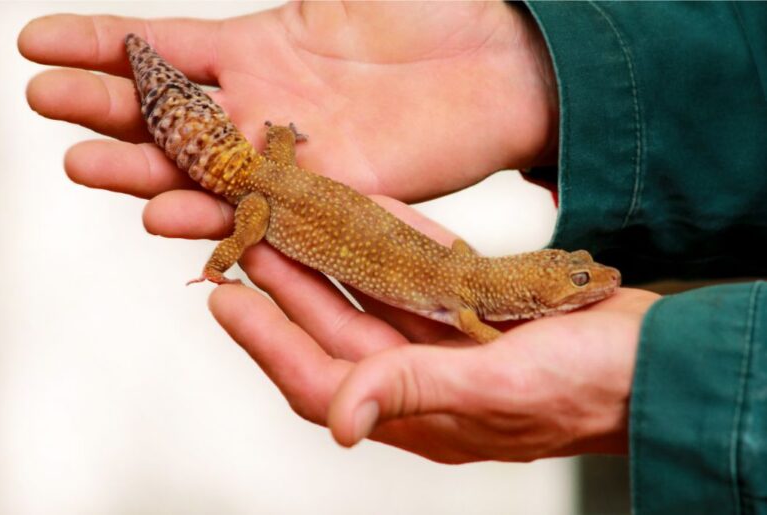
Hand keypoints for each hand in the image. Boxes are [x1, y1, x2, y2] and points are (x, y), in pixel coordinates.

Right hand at [20, 2, 556, 225]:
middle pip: (168, 114)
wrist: (503, 68)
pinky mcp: (329, 198)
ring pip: (201, 169)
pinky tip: (162, 212)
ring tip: (84, 165)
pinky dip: (210, 213)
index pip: (161, 48)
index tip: (33, 44)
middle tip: (44, 107)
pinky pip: (259, 209)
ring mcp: (293, 155)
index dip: (98, 45)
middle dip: (103, 109)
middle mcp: (265, 106)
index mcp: (261, 46)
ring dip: (141, 170)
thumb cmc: (434, 13)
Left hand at [208, 198, 658, 462]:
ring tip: (287, 227)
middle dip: (289, 290)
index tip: (224, 300)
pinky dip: (390, 242)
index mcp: (421, 410)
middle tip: (246, 246)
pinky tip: (363, 214)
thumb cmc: (590, 388)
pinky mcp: (476, 306)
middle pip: (336, 331)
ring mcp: (450, 339)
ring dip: (329, 264)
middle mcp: (425, 375)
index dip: (268, 342)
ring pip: (370, 297)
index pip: (320, 378)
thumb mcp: (498, 389)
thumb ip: (416, 391)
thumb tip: (342, 419)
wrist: (657, 360)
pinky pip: (419, 270)